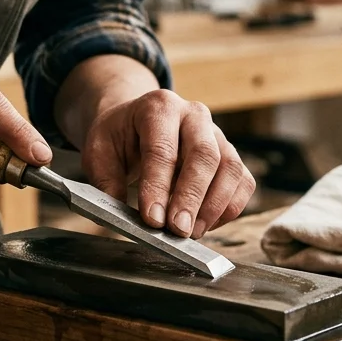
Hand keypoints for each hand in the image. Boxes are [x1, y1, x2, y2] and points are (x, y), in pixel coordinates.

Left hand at [81, 89, 254, 238]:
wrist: (137, 122)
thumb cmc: (120, 137)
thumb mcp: (99, 151)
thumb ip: (106, 182)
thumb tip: (121, 219)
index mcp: (159, 107)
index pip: (163, 149)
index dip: (158, 187)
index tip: (152, 220)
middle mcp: (194, 116)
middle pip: (204, 155)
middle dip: (191, 198)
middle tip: (178, 230)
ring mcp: (218, 135)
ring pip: (230, 169)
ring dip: (213, 207)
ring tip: (191, 233)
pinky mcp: (231, 156)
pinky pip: (243, 183)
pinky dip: (229, 209)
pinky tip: (206, 225)